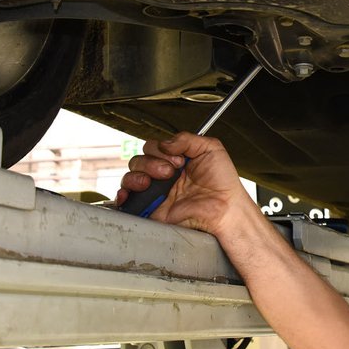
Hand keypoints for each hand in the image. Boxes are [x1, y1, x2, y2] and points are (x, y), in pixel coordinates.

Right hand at [117, 132, 259, 239]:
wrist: (225, 208)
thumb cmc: (223, 183)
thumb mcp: (210, 148)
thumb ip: (186, 139)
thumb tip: (164, 143)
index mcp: (175, 161)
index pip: (153, 148)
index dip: (161, 150)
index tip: (178, 159)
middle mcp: (163, 176)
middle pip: (138, 160)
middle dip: (151, 163)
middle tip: (170, 172)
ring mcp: (156, 193)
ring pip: (131, 177)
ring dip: (138, 175)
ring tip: (155, 182)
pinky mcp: (151, 209)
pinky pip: (128, 201)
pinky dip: (124, 194)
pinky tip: (136, 190)